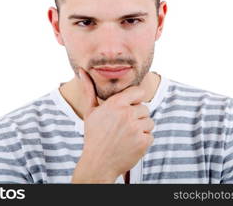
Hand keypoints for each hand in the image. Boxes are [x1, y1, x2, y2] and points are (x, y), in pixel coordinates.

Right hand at [72, 67, 154, 182]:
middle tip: (123, 127)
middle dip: (137, 117)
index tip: (129, 108)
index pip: (139, 92)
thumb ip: (89, 89)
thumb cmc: (94, 135)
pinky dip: (143, 141)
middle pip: (144, 108)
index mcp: (115, 103)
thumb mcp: (90, 111)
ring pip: (149, 122)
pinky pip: (150, 136)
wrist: (98, 163)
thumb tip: (82, 70)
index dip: (135, 100)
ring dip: (141, 129)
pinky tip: (130, 144)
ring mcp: (136, 128)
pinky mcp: (143, 141)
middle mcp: (127, 113)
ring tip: (127, 136)